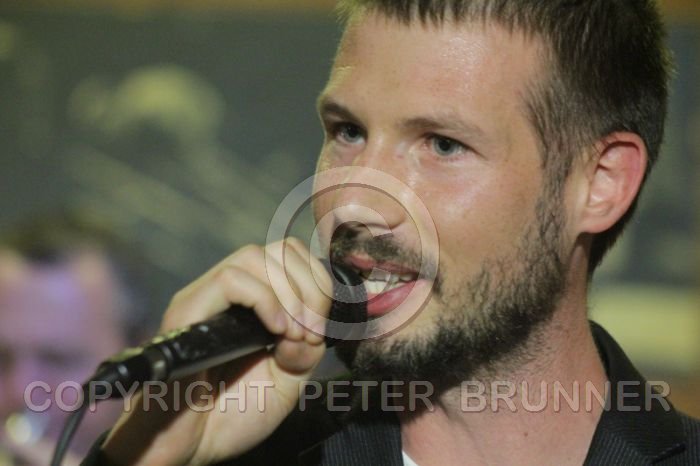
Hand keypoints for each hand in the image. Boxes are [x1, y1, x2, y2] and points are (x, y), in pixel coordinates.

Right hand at [100, 238, 332, 465]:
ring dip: (289, 293)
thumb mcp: (287, 381)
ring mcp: (204, 299)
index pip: (290, 256)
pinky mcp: (186, 312)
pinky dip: (263, 300)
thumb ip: (306, 348)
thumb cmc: (231, 416)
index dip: (316, 282)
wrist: (187, 448)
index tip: (320, 328)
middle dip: (310, 288)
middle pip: (278, 250)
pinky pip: (229, 281)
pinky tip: (276, 330)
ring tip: (294, 334)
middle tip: (312, 332)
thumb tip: (310, 323)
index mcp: (252, 303)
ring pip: (252, 257)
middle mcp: (226, 294)